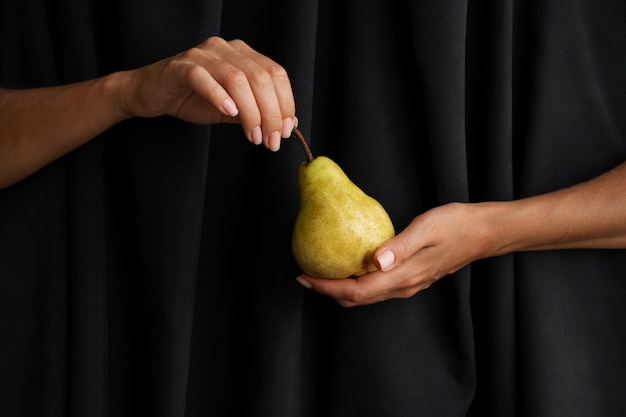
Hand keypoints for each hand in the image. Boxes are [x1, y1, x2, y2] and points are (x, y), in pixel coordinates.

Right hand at [120, 36, 295, 150]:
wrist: (151, 95)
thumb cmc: (192, 99)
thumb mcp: (231, 109)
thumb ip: (256, 113)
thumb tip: (289, 124)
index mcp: (243, 55)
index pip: (276, 74)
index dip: (286, 104)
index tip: (286, 132)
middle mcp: (226, 49)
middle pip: (260, 77)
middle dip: (271, 114)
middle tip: (271, 141)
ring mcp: (202, 55)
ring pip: (237, 78)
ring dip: (250, 112)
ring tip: (253, 136)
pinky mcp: (180, 67)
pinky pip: (203, 78)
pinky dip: (219, 96)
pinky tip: (229, 113)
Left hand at [296, 203, 487, 306]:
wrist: (483, 232)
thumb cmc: (456, 225)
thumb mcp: (427, 228)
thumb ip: (399, 246)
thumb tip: (374, 261)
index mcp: (403, 276)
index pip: (356, 291)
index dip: (327, 287)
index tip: (304, 277)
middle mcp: (403, 286)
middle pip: (357, 299)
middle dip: (327, 290)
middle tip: (305, 274)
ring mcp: (407, 284)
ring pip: (366, 295)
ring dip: (340, 287)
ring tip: (321, 270)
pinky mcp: (410, 277)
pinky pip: (376, 287)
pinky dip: (355, 281)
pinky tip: (349, 264)